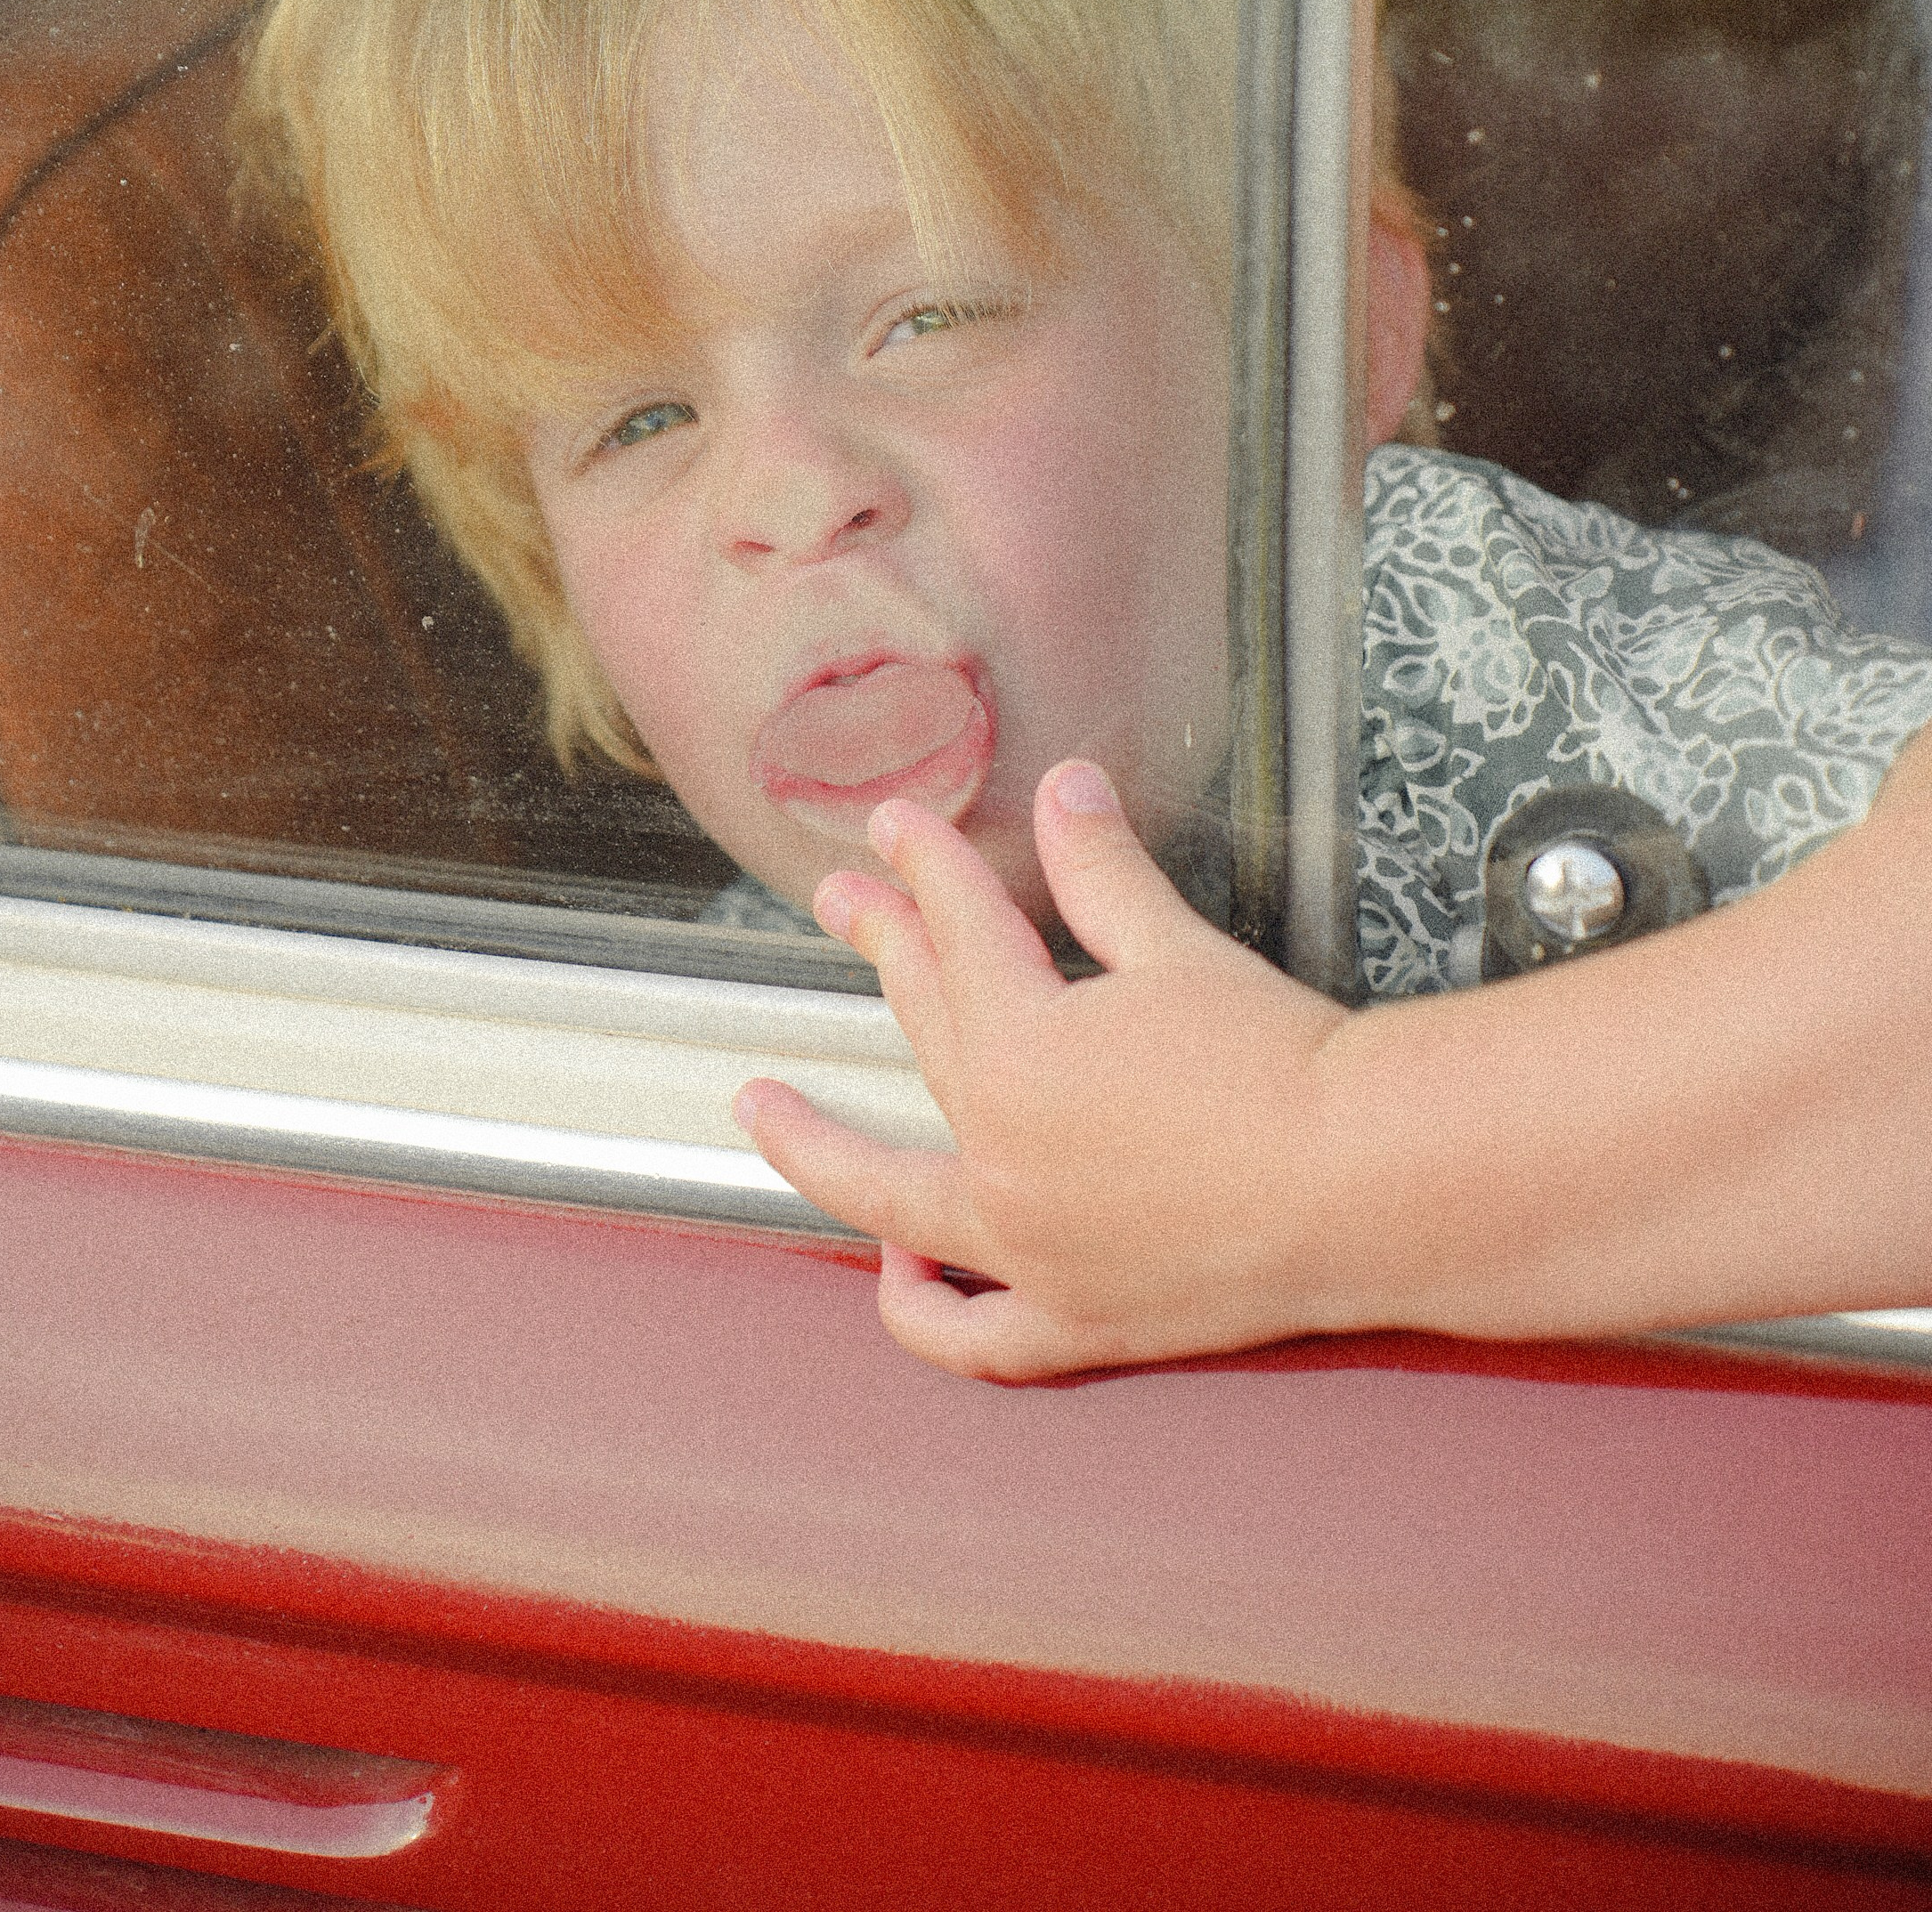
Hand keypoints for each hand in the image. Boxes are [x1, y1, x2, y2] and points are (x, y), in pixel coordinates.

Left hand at [733, 762, 1352, 1379]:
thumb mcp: (1177, 950)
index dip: (924, 866)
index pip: (955, 933)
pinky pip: (973, 1336)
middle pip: (921, 1030)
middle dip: (883, 947)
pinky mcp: (1078, 1321)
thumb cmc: (1284, 1065)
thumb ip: (1102, 874)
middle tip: (847, 901)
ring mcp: (1030, 1250)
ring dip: (814, 1146)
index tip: (898, 829)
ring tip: (759, 1106)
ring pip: (891, 1196)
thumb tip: (1066, 792)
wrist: (1370, 1183)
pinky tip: (894, 1272)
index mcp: (1018, 1052)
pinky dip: (923, 1310)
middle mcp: (1001, 1156)